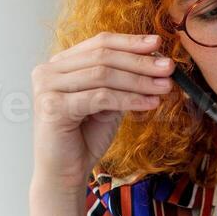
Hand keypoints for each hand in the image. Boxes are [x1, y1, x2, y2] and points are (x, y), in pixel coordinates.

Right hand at [30, 32, 173, 192]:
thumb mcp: (108, 102)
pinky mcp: (53, 106)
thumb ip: (122, 80)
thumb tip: (156, 60)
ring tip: (165, 86)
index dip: (130, 42)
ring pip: (103, 75)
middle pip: (103, 57)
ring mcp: (47, 87)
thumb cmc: (84, 138)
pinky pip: (100, 97)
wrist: (64, 173)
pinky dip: (129, 99)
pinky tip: (150, 103)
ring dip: (139, 80)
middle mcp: (48, 71)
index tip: (159, 43)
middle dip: (140, 62)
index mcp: (60, 64)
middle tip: (169, 67)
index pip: (99, 43)